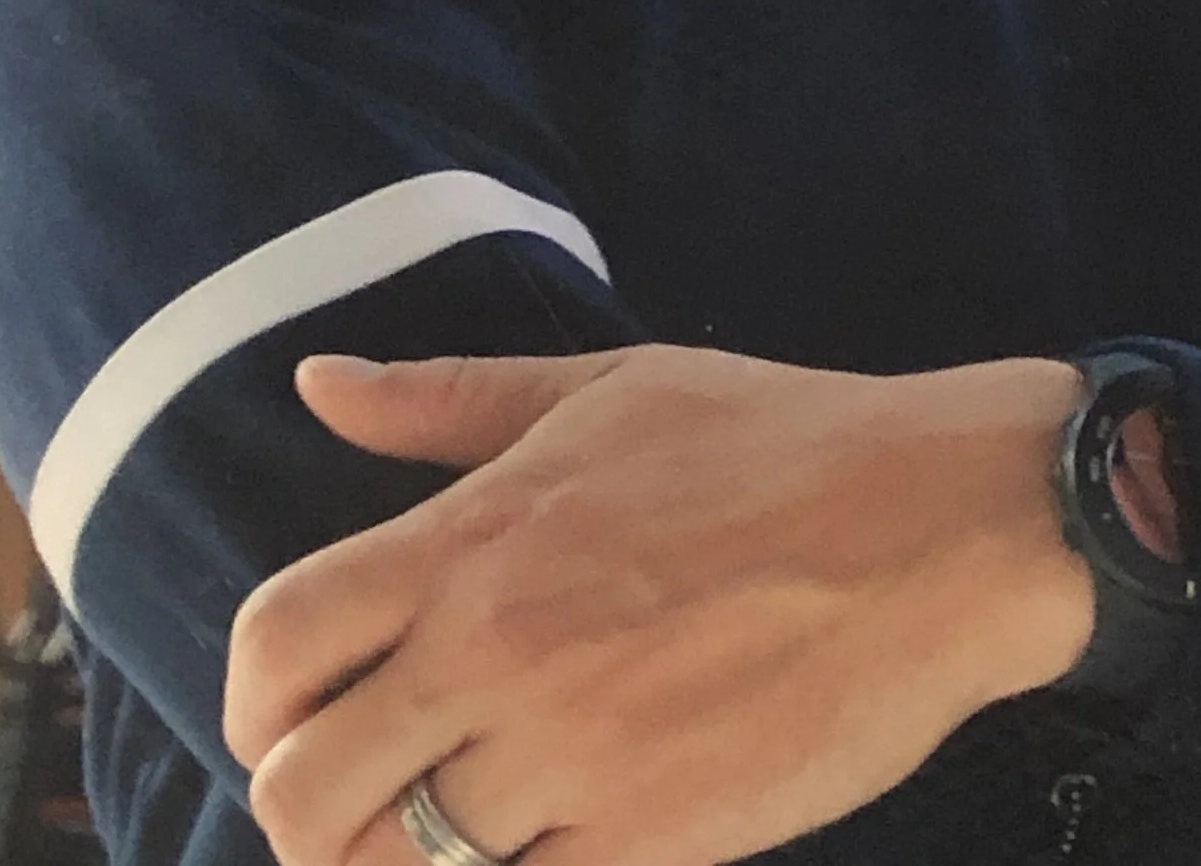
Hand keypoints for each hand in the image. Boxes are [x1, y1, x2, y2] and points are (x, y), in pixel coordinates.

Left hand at [226, 344, 1090, 865]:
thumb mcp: (609, 389)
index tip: (297, 707)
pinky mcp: (652, 845)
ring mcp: (573, 759)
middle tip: (375, 790)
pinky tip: (554, 841)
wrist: (944, 527)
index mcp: (478, 538)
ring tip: (461, 826)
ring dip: (407, 861)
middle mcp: (500, 653)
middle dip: (312, 805)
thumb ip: (448, 400)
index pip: (278, 641)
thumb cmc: (782, 440)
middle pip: (302, 792)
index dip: (256, 696)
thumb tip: (317, 382)